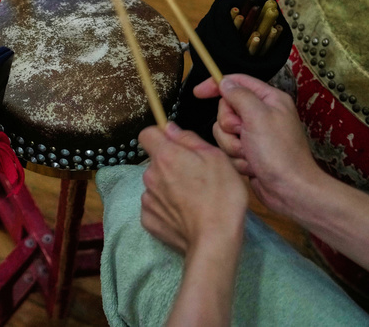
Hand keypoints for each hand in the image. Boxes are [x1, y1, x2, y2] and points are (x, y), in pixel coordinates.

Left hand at [138, 122, 246, 254]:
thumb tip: (169, 128)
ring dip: (169, 187)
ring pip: (156, 184)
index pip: (147, 134)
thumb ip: (188, 139)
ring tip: (193, 199)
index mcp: (165, 156)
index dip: (160, 136)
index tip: (176, 145)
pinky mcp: (148, 219)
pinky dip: (166, 208)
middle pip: (156, 162)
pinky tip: (184, 215)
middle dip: (171, 165)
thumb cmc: (221, 195)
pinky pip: (155, 205)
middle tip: (196, 177)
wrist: (215, 240)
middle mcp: (150, 175)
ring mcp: (147, 199)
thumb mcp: (216, 157)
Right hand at [195, 74, 322, 216]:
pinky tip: (251, 165)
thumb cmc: (279, 153)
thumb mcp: (258, 117)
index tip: (198, 92)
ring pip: (224, 132)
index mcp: (270, 100)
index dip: (216, 85)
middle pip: (226, 109)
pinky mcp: (249, 152)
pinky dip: (237, 158)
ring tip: (249, 154)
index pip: (237, 82)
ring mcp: (255, 134)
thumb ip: (239, 95)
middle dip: (229, 126)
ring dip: (232, 145)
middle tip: (242, 134)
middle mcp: (262, 114)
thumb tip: (224, 82)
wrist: (290, 191)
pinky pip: (228, 148)